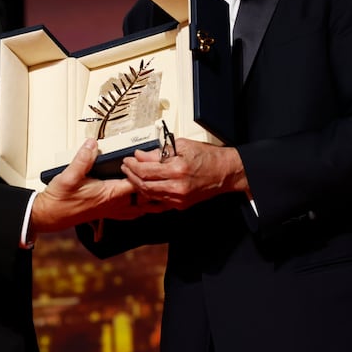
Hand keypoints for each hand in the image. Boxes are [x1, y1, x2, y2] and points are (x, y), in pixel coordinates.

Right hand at [29, 138, 153, 233]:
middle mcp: (114, 204)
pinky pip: (130, 213)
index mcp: (110, 194)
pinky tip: (141, 204)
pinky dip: (140, 208)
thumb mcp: (69, 175)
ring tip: (162, 193)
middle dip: (156, 190)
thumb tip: (93, 144)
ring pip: (140, 209)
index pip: (136, 183)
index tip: (149, 162)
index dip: (145, 172)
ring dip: (151, 202)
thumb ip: (82, 159)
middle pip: (144, 199)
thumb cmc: (60, 198)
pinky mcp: (107, 213)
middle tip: (165, 179)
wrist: (51, 215)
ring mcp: (112, 210)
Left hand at [121, 137, 248, 208]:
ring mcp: (179, 199)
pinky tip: (143, 189)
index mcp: (177, 170)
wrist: (225, 172)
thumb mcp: (182, 146)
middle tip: (126, 167)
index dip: (132, 165)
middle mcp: (177, 187)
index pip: (145, 170)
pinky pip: (158, 202)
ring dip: (137, 185)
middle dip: (131, 175)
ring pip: (149, 195)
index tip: (128, 159)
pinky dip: (148, 196)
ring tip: (132, 175)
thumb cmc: (208, 157)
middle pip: (144, 185)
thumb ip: (159, 152)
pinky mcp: (180, 205)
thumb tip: (140, 155)